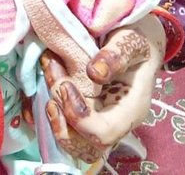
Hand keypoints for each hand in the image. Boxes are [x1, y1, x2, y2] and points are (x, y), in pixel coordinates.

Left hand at [43, 15, 163, 163]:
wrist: (136, 39)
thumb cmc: (137, 40)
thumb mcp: (132, 41)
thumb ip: (117, 54)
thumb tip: (95, 72)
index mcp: (132, 109)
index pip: (103, 133)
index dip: (79, 118)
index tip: (67, 86)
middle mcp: (115, 122)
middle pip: (84, 144)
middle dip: (61, 114)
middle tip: (54, 74)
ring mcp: (100, 121)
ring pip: (72, 139)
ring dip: (53, 112)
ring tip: (50, 73)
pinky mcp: (86, 115)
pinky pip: (66, 126)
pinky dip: (51, 108)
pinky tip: (47, 80)